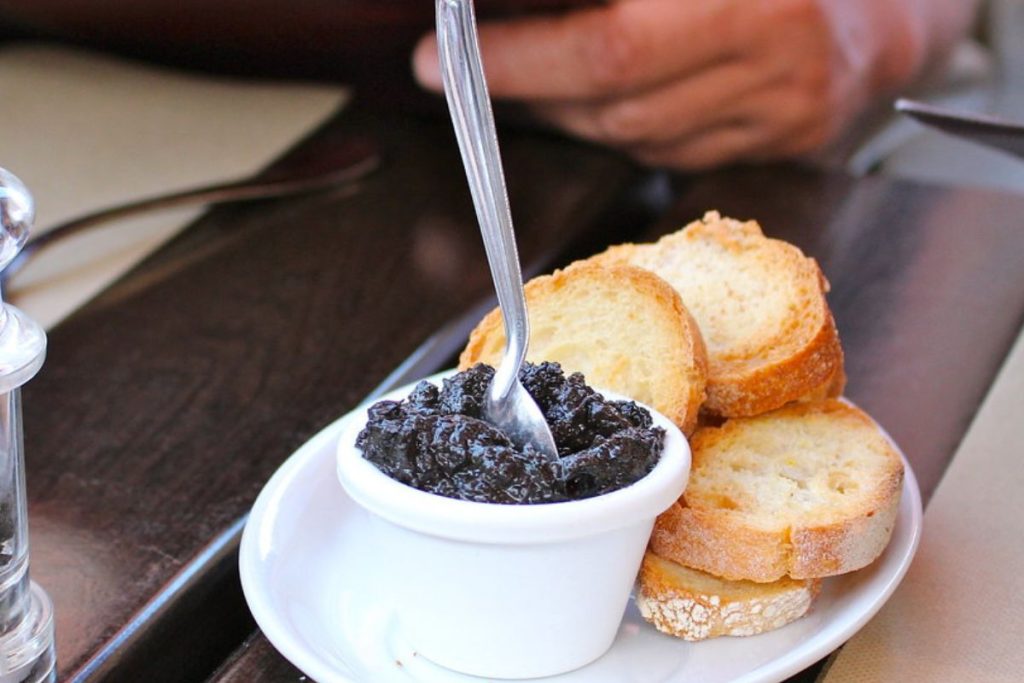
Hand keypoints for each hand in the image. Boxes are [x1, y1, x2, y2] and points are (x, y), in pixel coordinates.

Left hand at [414, 0, 977, 169]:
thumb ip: (615, 0)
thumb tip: (521, 8)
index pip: (607, 47)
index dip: (517, 59)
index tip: (445, 61)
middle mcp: (774, 56)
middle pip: (612, 104)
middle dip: (530, 89)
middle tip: (473, 71)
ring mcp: (784, 111)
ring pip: (634, 139)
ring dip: (572, 111)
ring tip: (541, 74)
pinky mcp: (785, 143)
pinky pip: (671, 155)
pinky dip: (624, 129)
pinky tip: (612, 97)